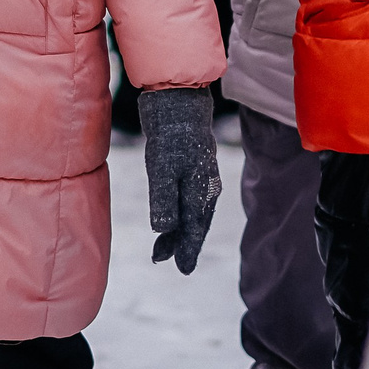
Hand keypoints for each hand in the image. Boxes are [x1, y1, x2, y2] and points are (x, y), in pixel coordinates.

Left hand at [138, 87, 222, 274]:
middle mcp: (205, 186)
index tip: (183, 270)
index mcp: (200, 190)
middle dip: (185, 244)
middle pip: (197, 223)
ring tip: (164, 247)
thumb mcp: (162, 168)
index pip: (194, 228)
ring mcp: (200, 175)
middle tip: (173, 263)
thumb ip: (164, 200)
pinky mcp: (192, 164)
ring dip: (180, 230)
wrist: (179, 99)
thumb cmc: (171, 133)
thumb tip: (163, 231)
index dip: (188, 249)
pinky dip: (180, 211)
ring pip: (193, 211)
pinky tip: (172, 214)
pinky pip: (188, 196)